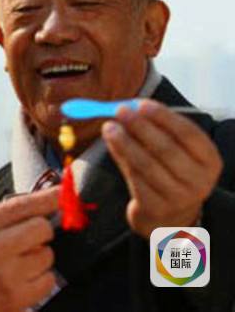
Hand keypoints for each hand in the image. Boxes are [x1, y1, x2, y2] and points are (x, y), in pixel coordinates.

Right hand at [0, 187, 58, 311]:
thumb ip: (0, 215)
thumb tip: (39, 202)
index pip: (20, 206)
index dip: (47, 197)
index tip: (64, 191)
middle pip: (41, 228)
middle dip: (38, 232)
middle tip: (23, 240)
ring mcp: (6, 277)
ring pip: (47, 255)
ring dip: (38, 257)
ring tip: (16, 263)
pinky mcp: (16, 299)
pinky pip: (48, 281)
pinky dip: (40, 279)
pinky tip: (21, 279)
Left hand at [102, 99, 221, 237]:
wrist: (171, 215)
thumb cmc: (171, 171)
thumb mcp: (175, 150)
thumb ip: (155, 129)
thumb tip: (129, 109)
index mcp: (209, 160)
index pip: (188, 134)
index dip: (164, 117)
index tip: (142, 104)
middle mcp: (199, 181)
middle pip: (166, 149)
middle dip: (141, 127)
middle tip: (121, 111)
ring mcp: (179, 198)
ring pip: (146, 165)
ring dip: (124, 143)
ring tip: (109, 127)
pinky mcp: (156, 208)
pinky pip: (135, 178)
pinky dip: (121, 158)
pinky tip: (111, 144)